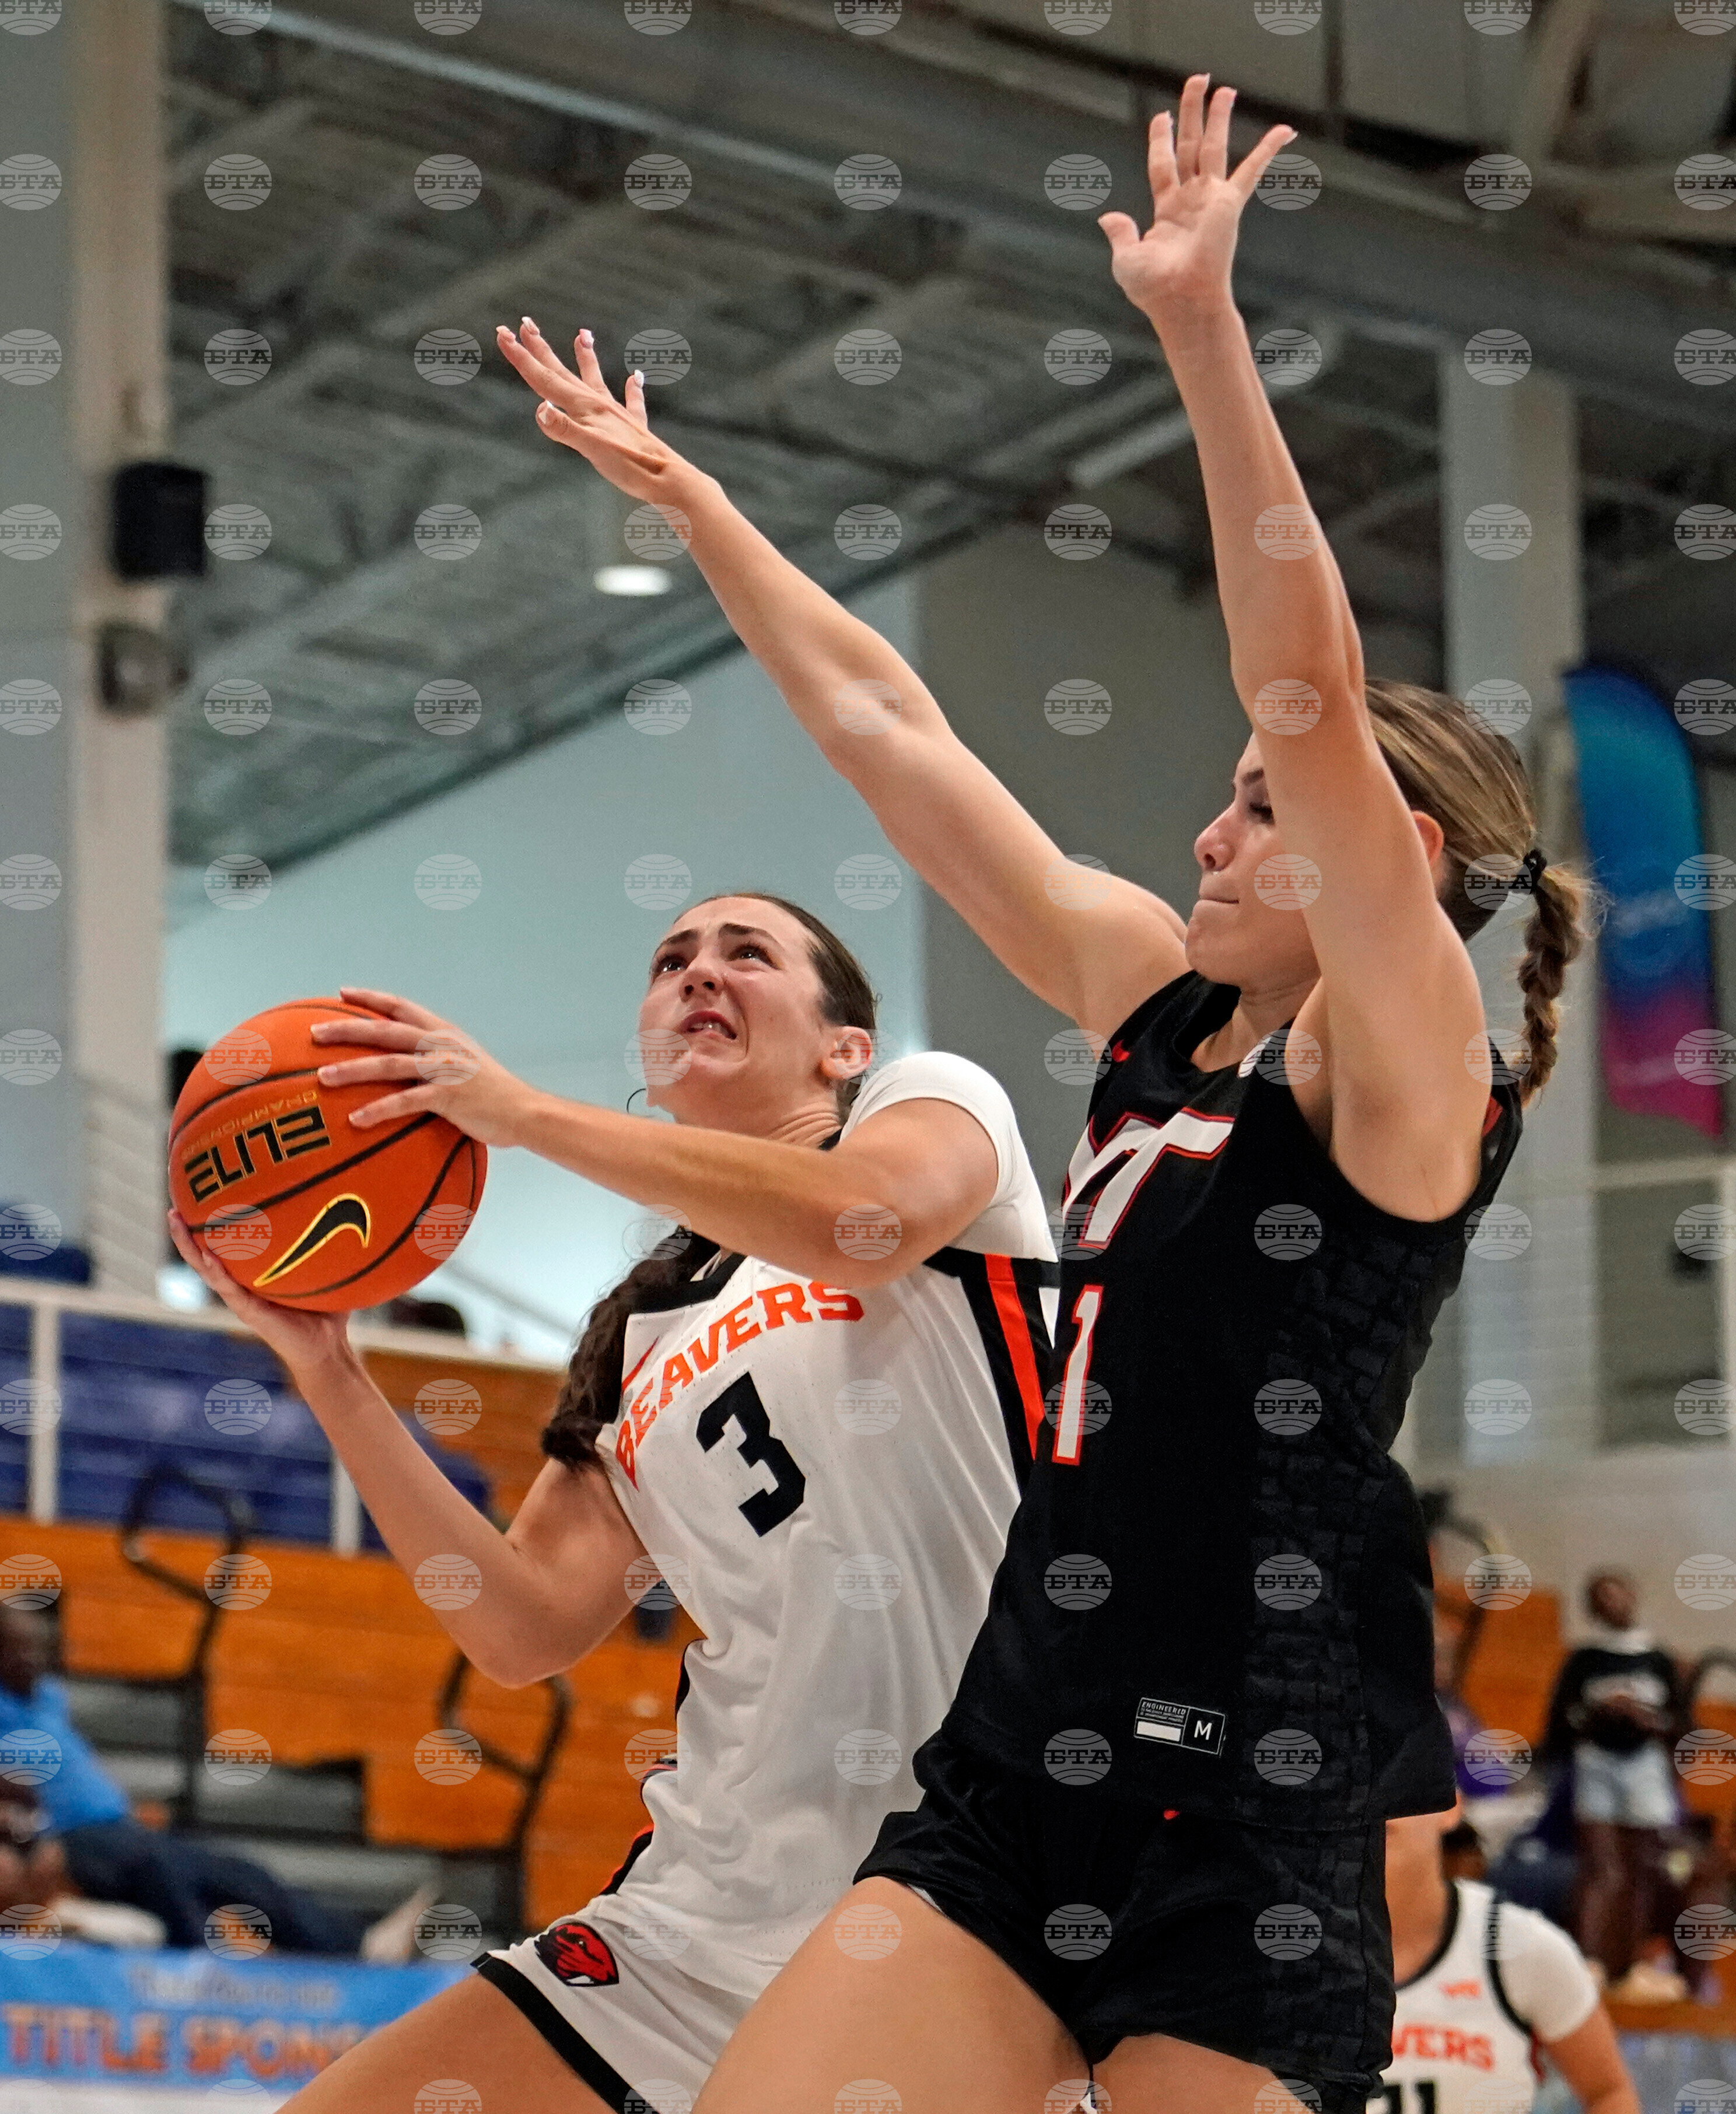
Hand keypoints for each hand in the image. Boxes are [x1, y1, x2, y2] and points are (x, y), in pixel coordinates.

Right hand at [167, 1210, 354, 1379]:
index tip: (195, 1200)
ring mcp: (241, 1300)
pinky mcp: (249, 1312)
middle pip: (204, 1255)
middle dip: (186, 1233)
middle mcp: (241, 1287)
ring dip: (189, 1247)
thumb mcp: (325, 1269)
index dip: (208, 1227)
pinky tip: (208, 1254)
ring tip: (176, 1222)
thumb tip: (355, 1206)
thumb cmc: (328, 1308)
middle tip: (172, 1207)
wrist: (327, 1347)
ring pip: (206, 1270)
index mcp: (252, 1277)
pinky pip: (229, 1289)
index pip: (225, 1247)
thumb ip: (330, 1243)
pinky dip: (217, 1271)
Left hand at [309, 988, 534, 1147]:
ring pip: (389, 1064)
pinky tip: (356, 1120)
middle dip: (347, 1029)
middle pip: (385, 1030)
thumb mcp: (465, 1063)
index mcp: (443, 1033)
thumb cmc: (492, 1093)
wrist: (523, 1111)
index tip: (342, 993)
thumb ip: (436, 1057)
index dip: (370, 998)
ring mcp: (444, 1069)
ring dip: (353, 1070)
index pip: (401, 1006)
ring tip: (322, 1078)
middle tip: (314, 1033)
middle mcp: (440, 1045)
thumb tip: (406, 1062)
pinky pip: (405, 1101)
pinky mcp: (447, 1096)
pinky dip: (378, 1109)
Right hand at [496, 318, 707, 505]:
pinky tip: (637, 377)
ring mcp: (617, 414)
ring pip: (595, 379)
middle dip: (541, 349)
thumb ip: (565, 430)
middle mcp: (598, 404)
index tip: (502, 332)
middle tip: (526, 323)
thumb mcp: (592, 450)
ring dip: (586, 357)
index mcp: (584, 408)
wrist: (669, 480)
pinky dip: (632, 388)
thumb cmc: (631, 467)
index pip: (545, 379)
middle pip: (563, 372)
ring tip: (584, 333)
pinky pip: (632, 402)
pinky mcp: (634, 427)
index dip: (521, 358)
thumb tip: (539, 409)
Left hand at [1097, 75, 1294, 320]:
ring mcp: (1211, 200)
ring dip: (1218, 117)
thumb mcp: (1125, 260)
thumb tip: (1108, 217)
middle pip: (1189, 146)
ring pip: (1214, 147)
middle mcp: (1191, 201)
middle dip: (1192, 112)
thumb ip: (1120, 234)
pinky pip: (1252, 170)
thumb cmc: (1154, 290)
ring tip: (1224, 88)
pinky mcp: (1229, 204)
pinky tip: (1285, 130)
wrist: (1180, 302)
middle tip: (1197, 80)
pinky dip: (1268, 149)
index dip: (1160, 140)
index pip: (1163, 166)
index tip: (1160, 116)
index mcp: (1167, 212)